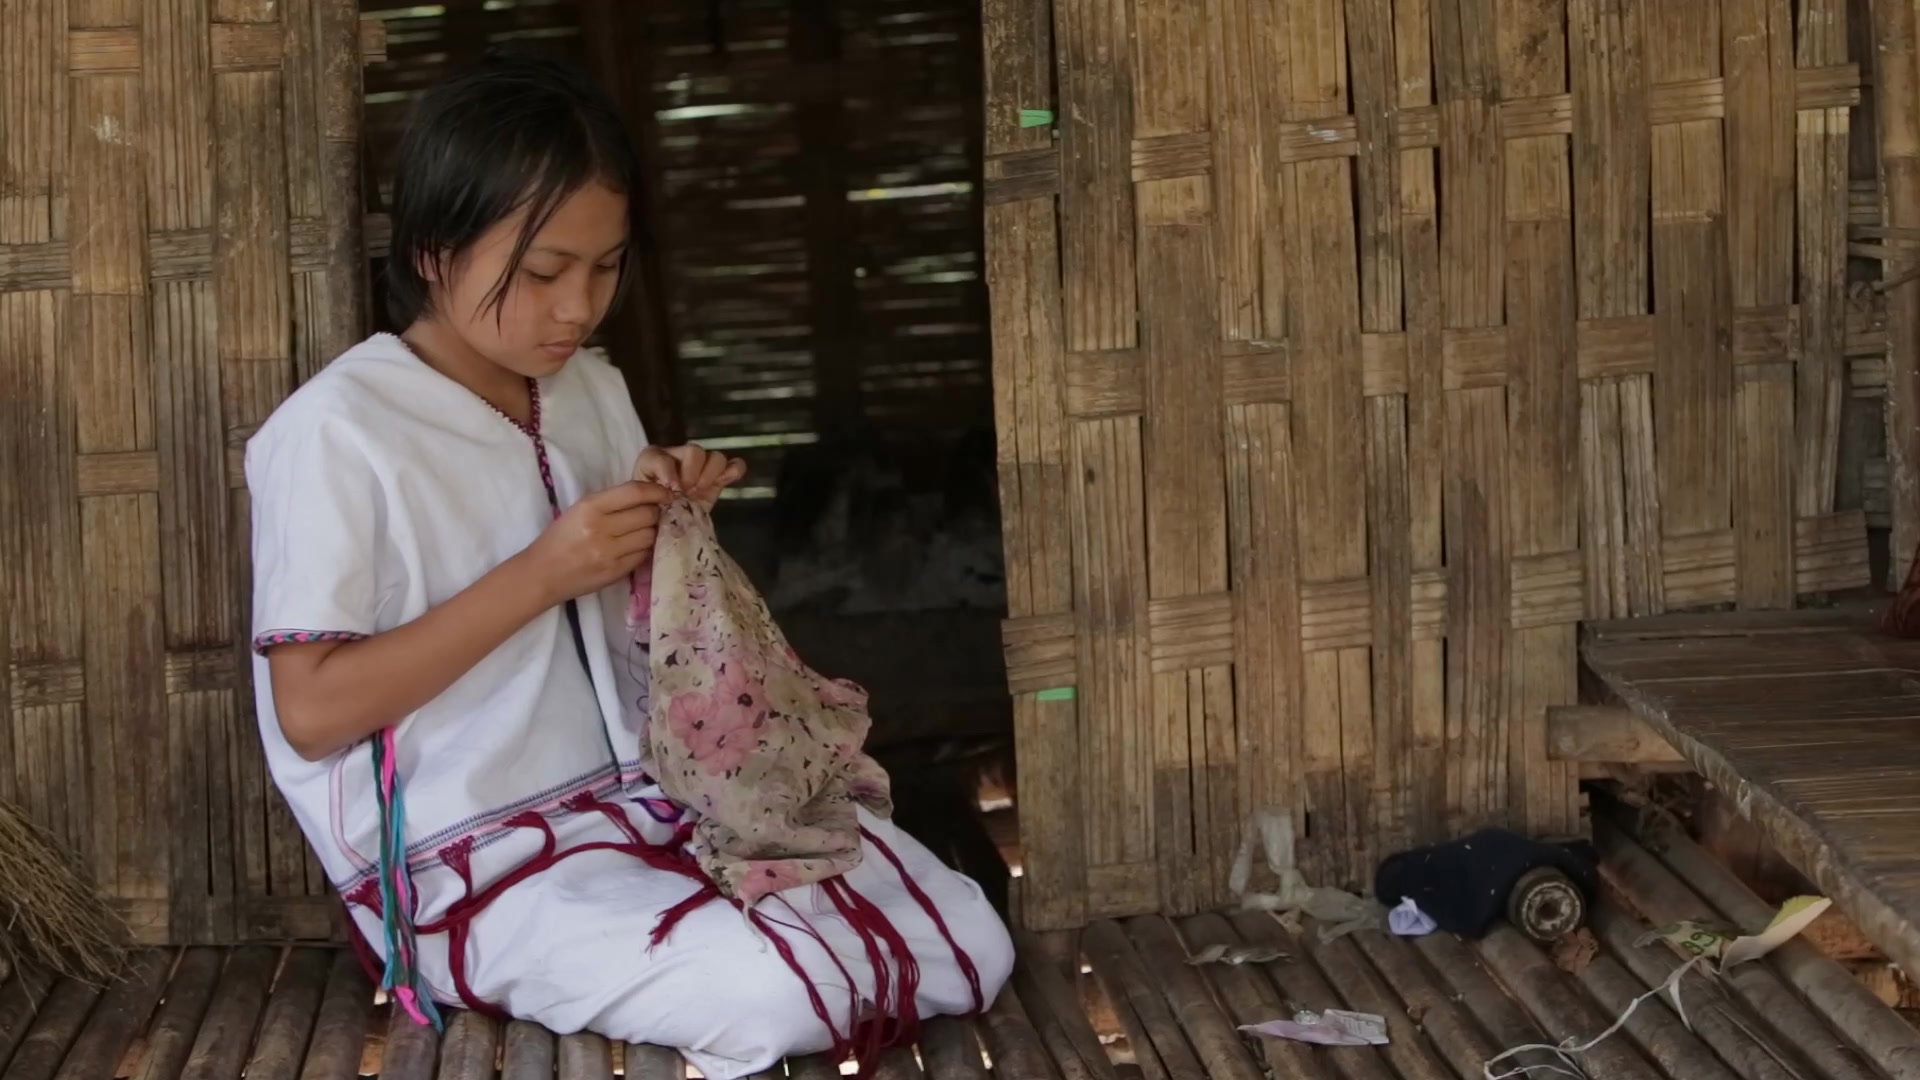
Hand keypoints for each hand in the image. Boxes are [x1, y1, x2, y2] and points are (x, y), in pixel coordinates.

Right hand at [520, 481, 671, 603]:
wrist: (542, 573)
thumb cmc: (560, 538)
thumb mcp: (579, 510)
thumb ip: (611, 502)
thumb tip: (648, 497)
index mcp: (590, 507)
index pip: (635, 492)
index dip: (657, 491)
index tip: (667, 493)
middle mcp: (601, 528)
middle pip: (648, 514)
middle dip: (655, 513)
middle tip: (652, 515)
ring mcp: (610, 552)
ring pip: (650, 536)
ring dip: (651, 532)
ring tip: (642, 532)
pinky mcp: (616, 572)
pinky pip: (643, 555)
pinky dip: (643, 549)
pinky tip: (634, 547)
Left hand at [633, 444, 747, 510]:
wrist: (658, 525)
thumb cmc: (646, 513)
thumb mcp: (640, 505)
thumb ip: (648, 497)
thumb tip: (671, 492)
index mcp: (652, 460)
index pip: (662, 458)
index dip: (669, 473)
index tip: (672, 491)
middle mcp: (678, 457)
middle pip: (694, 451)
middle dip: (692, 473)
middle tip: (687, 492)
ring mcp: (700, 467)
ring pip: (715, 457)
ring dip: (710, 475)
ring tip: (699, 492)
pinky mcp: (717, 478)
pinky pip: (733, 465)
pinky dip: (734, 470)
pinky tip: (726, 480)